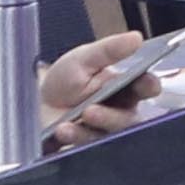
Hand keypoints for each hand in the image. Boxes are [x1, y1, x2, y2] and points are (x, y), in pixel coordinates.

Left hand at [40, 33, 158, 142]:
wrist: (35, 104)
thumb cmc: (64, 81)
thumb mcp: (83, 59)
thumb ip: (109, 50)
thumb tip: (137, 38)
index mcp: (125, 88)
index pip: (145, 88)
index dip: (149, 87)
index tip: (146, 85)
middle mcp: (120, 111)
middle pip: (129, 119)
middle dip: (112, 116)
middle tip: (91, 110)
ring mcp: (105, 131)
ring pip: (111, 135)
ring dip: (93, 128)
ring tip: (72, 121)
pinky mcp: (90, 146)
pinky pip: (90, 147)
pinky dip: (76, 137)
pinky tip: (63, 130)